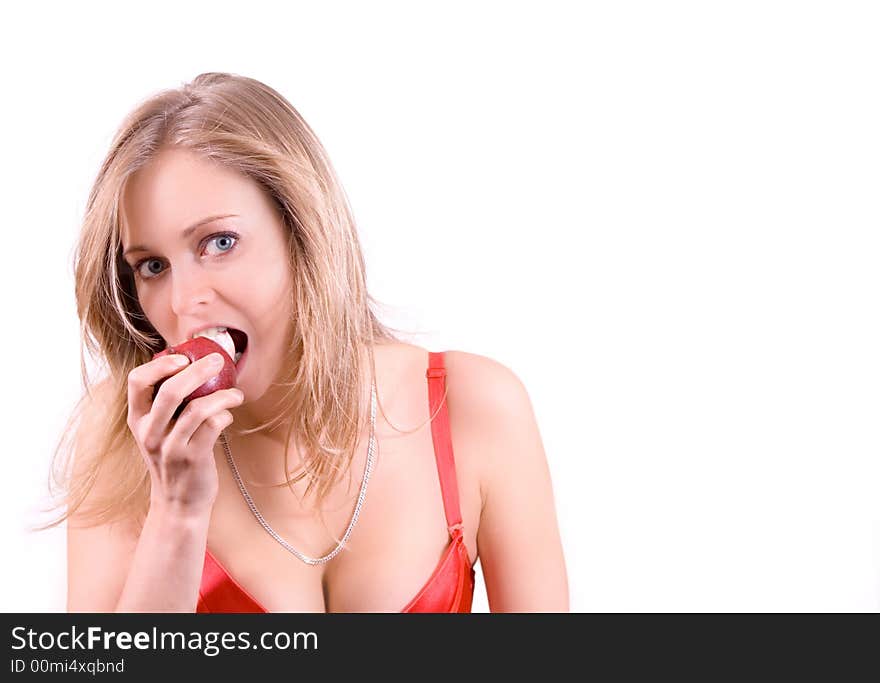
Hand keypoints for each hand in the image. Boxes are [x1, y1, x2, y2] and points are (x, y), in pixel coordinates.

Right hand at [126, 353, 244, 514]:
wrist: (179, 503)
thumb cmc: (175, 458)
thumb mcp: (160, 431)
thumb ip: (167, 404)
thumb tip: (193, 364)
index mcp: (138, 420)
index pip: (137, 382)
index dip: (159, 365)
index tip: (182, 356)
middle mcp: (150, 433)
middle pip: (170, 391)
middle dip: (197, 370)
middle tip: (218, 360)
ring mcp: (171, 447)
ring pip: (196, 409)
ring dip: (222, 395)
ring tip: (235, 393)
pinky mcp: (193, 459)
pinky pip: (213, 426)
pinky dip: (225, 414)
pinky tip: (229, 415)